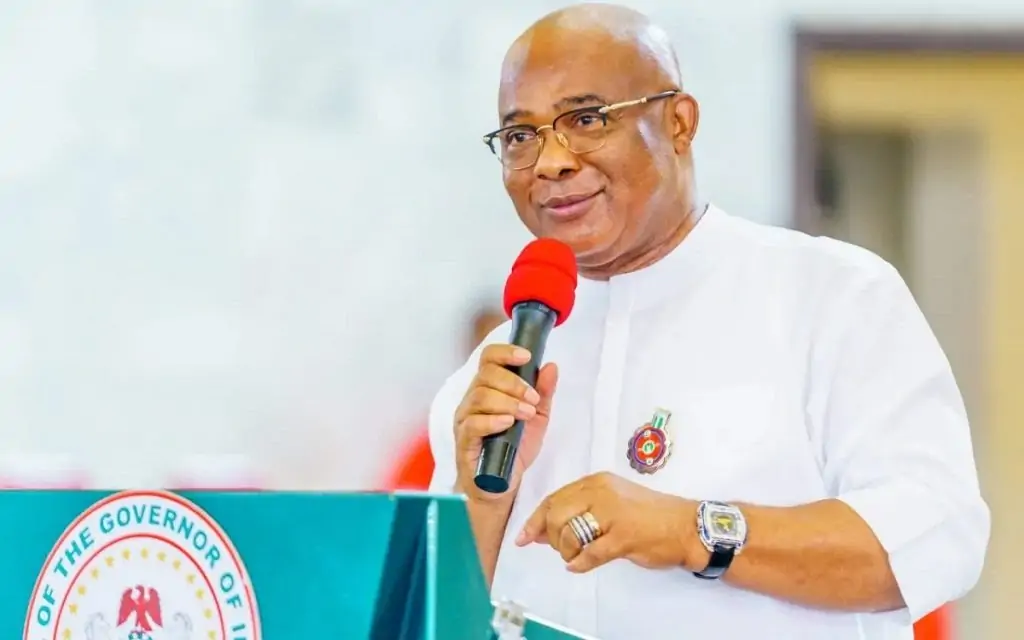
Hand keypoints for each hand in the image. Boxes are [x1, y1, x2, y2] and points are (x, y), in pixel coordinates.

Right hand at [453, 343, 557, 501]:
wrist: (500, 485)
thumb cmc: (513, 448)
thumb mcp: (537, 418)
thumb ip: (544, 393)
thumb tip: (551, 366)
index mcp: (488, 389)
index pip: (488, 359)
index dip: (505, 352)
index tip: (526, 356)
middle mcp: (472, 400)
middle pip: (486, 375)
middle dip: (514, 383)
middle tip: (533, 399)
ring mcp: (466, 420)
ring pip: (480, 397)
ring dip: (508, 402)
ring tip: (526, 414)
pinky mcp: (464, 442)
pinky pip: (473, 424)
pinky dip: (493, 420)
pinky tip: (508, 423)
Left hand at [516, 472, 698, 572]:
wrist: (687, 527)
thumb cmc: (649, 517)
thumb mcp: (612, 503)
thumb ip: (579, 512)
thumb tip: (540, 530)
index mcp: (596, 482)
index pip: (554, 498)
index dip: (535, 519)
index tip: (523, 536)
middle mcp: (601, 492)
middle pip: (555, 514)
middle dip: (550, 537)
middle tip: (561, 548)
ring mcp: (613, 513)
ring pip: (568, 534)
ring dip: (567, 552)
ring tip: (578, 556)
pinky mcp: (623, 536)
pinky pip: (589, 553)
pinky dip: (580, 563)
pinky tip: (580, 565)